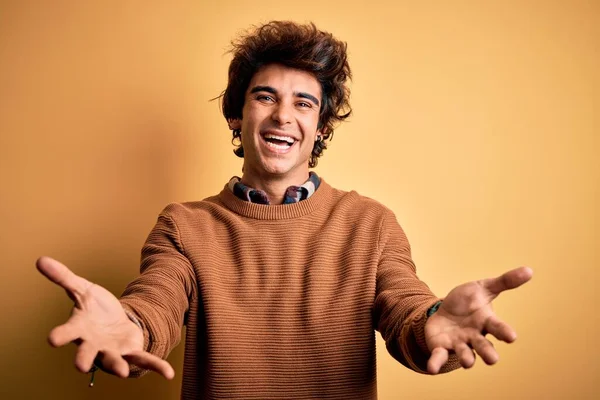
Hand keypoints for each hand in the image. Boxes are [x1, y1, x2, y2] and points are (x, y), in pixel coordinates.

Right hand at [37, 256, 174, 378]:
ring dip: (117, 367)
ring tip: (123, 373)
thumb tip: (40, 259)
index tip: (51, 339)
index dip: (60, 335)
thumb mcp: (82, 289)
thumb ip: (63, 277)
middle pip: (86, 353)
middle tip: (80, 367)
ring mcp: (112, 351)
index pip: (67, 332)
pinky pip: (143, 360)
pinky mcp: (130, 352)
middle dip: (83, 359)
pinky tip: (169, 373)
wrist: (114, 320)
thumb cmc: (93, 308)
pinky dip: (156, 366)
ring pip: (113, 361)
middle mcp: (93, 344)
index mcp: (80, 328)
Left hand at [424, 266, 532, 373]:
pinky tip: (432, 368)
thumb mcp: (483, 288)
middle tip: (493, 359)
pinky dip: (436, 363)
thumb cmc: (468, 302)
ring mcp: (459, 344)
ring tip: (468, 362)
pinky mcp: (442, 347)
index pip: (498, 327)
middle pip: (484, 347)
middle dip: (488, 353)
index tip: (512, 337)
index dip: (504, 332)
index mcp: (486, 322)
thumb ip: (504, 282)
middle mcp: (475, 336)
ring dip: (467, 358)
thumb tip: (529, 270)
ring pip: (465, 354)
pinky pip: (439, 357)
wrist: (444, 310)